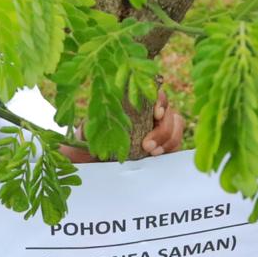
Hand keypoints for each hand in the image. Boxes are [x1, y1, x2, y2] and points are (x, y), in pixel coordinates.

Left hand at [60, 91, 185, 162]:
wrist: (84, 165)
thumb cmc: (81, 144)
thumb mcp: (82, 129)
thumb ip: (87, 120)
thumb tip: (84, 111)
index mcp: (130, 102)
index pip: (154, 92)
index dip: (160, 100)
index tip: (154, 113)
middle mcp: (145, 113)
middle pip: (169, 110)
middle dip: (164, 127)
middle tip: (148, 145)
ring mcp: (156, 130)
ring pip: (176, 125)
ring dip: (169, 138)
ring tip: (152, 153)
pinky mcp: (161, 148)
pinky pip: (176, 143)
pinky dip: (172, 148)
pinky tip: (157, 157)